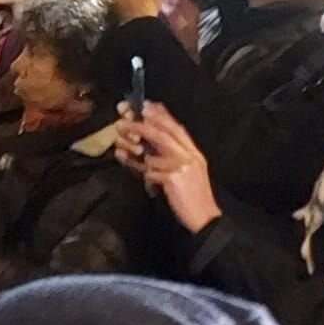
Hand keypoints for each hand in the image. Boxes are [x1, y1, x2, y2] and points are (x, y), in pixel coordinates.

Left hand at [114, 102, 221, 233]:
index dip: (161, 115)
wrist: (205, 218)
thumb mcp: (187, 170)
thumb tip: (151, 142)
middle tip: (124, 116)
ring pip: (152, 150)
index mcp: (194, 153)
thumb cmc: (193, 195)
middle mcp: (189, 157)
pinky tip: (122, 157)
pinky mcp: (172, 180)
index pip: (177, 129)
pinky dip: (133, 164)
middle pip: (163, 134)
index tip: (146, 105)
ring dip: (132, 144)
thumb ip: (173, 155)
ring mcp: (181, 168)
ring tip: (118, 139)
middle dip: (141, 124)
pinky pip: (148, 169)